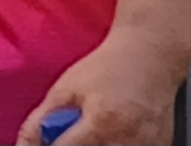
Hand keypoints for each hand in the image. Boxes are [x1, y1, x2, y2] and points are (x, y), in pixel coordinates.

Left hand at [17, 25, 179, 144]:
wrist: (150, 54)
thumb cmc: (107, 67)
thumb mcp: (66, 89)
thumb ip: (40, 121)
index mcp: (102, 122)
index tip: (50, 142)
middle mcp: (128, 139)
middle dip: (77, 145)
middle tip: (77, 132)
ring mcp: (148, 145)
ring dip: (96, 145)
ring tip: (95, 130)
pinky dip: (115, 145)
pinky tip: (114, 133)